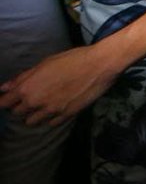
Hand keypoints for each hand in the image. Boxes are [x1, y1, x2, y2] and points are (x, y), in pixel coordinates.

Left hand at [0, 46, 117, 125]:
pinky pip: (50, 123)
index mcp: (27, 88)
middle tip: (29, 97)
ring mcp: (51, 111)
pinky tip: (56, 107)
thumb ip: (23, 77)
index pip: (4, 103)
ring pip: (31, 122)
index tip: (9, 99)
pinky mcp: (66, 115)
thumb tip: (4, 88)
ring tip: (42, 105)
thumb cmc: (71, 59)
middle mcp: (36, 102)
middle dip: (20, 106)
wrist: (99, 65)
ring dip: (33, 115)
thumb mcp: (45, 63)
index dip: (5, 101)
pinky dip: (50, 118)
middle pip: (17, 113)